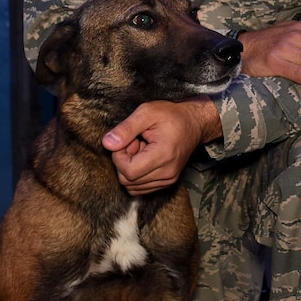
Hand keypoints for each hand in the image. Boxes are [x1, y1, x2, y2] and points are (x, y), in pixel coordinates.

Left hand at [104, 99, 220, 194]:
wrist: (194, 123)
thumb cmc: (171, 115)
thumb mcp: (146, 113)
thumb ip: (126, 129)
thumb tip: (107, 144)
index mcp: (163, 156)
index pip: (128, 172)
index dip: (118, 157)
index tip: (126, 141)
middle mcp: (167, 173)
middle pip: (128, 181)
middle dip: (123, 162)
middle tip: (133, 142)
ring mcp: (168, 180)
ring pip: (132, 186)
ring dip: (129, 168)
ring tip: (140, 149)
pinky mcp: (166, 182)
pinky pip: (141, 187)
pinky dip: (136, 174)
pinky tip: (144, 157)